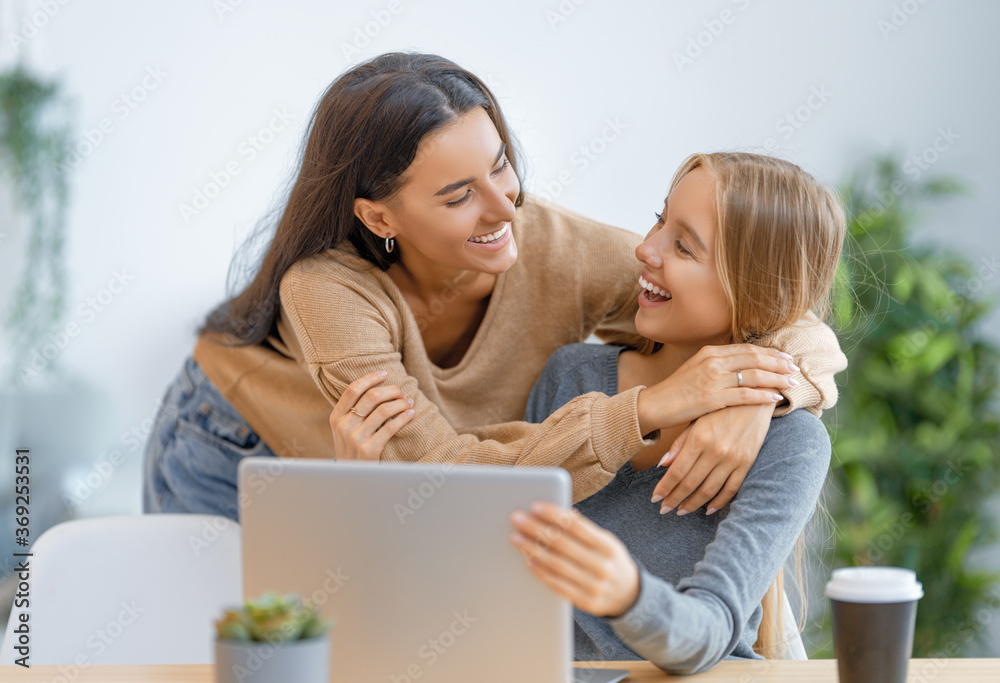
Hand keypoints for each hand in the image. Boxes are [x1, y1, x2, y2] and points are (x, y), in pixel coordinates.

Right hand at [329, 371, 414, 459]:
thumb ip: (352, 412)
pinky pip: (390, 427)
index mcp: (336, 418)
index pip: (352, 389)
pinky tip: (410, 414)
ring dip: (400, 403)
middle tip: (402, 391)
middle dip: (391, 390)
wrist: (351, 479)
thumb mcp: (344, 431)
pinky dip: (404, 417)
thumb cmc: (352, 450)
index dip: (370, 378)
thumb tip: (375, 387)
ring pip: (383, 410)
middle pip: (371, 396)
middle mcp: (343, 426)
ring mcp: (355, 439)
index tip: (385, 373)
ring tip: (409, 402)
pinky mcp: (369, 450)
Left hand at [509, 501, 639, 617]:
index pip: (577, 526)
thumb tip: (561, 511)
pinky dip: (541, 572)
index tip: (535, 506)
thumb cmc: (609, 560)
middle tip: (517, 518)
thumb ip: (584, 528)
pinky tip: (528, 560)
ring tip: (516, 538)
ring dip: (533, 549)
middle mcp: (602, 565)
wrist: (629, 595)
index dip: (554, 514)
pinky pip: (558, 585)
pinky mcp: (585, 601)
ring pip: (557, 565)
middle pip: (562, 544)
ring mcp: (594, 585)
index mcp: (607, 545)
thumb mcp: (605, 541)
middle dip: (536, 529)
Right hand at [635, 344, 797, 434]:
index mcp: (710, 352)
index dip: (768, 353)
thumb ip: (717, 365)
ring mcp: (712, 379)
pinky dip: (764, 395)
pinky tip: (776, 397)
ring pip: (753, 375)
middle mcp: (712, 361)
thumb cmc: (676, 391)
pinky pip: (745, 395)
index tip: (784, 358)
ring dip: (776, 378)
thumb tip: (740, 365)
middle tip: (794, 368)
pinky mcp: (712, 398)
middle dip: (778, 363)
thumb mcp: (695, 370)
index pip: (746, 349)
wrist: (654, 405)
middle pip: (754, 358)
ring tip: (791, 382)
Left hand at [650, 403, 771, 515]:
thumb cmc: (720, 406)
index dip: (664, 487)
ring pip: (709, 490)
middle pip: (690, 483)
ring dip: (693, 504)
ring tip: (681, 511)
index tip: (654, 499)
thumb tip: (662, 465)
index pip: (676, 471)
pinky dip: (719, 502)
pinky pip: (732, 488)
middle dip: (674, 499)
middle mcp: (715, 450)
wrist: (755, 396)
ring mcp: (732, 458)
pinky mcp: (747, 462)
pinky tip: (708, 509)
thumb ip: (679, 443)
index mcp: (699, 438)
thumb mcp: (696, 419)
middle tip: (664, 510)